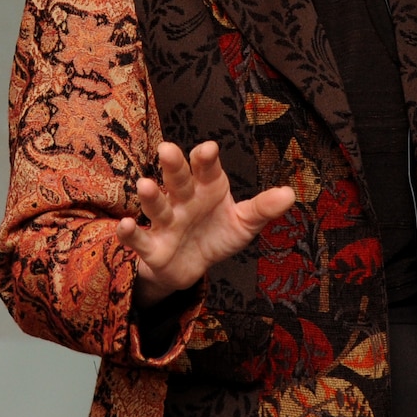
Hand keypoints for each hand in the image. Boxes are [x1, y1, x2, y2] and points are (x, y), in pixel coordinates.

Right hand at [117, 141, 296, 304]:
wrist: (192, 266)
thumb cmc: (217, 234)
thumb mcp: (243, 223)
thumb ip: (263, 208)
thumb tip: (291, 194)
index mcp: (206, 187)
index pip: (206, 169)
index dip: (206, 159)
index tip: (208, 150)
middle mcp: (183, 199)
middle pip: (177, 179)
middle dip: (173, 165)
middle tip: (167, 149)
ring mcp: (166, 221)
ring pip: (157, 205)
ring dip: (150, 196)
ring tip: (145, 185)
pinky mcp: (152, 247)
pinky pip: (140, 239)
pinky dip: (130, 234)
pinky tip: (125, 225)